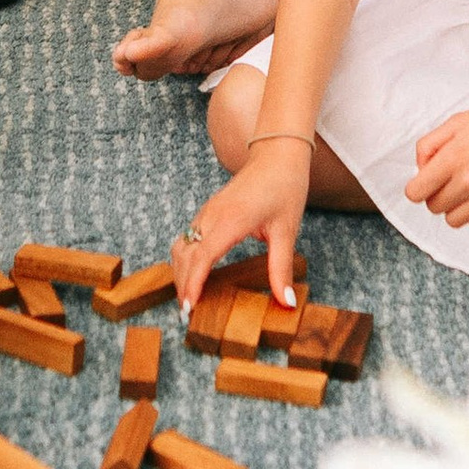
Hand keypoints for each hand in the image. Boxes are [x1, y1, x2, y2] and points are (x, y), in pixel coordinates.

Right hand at [172, 135, 309, 307]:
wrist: (277, 155)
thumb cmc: (284, 188)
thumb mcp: (287, 231)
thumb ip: (281, 268)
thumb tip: (284, 301)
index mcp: (231, 221)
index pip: (202, 257)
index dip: (192, 284)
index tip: (189, 307)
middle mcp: (212, 216)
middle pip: (185, 255)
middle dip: (182, 284)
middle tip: (188, 314)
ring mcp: (207, 212)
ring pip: (182, 246)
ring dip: (180, 272)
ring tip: (188, 298)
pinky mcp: (208, 211)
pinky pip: (188, 237)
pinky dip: (185, 259)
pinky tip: (194, 274)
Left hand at [404, 89, 468, 232]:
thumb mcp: (458, 122)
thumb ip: (429, 146)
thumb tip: (420, 171)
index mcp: (453, 158)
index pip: (416, 193)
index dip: (417, 188)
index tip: (425, 183)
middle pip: (434, 208)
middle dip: (438, 194)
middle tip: (452, 179)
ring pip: (453, 221)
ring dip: (456, 207)